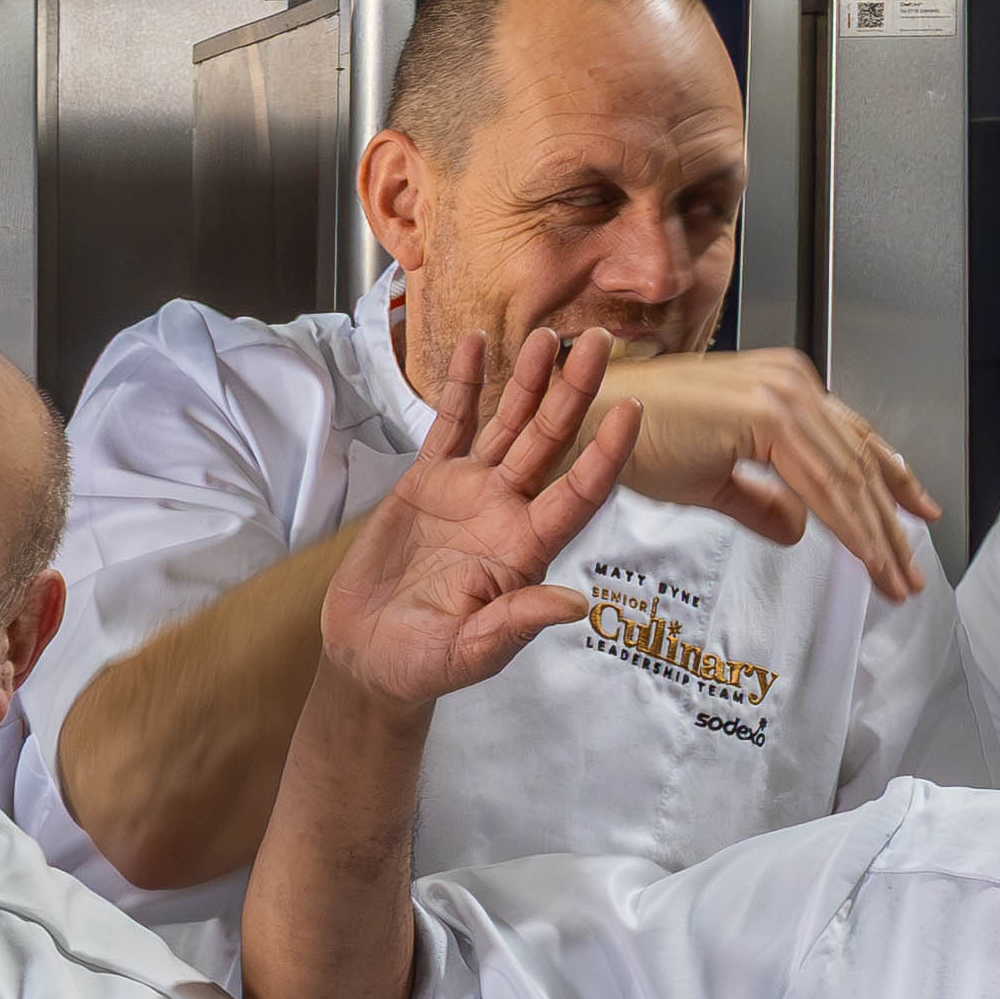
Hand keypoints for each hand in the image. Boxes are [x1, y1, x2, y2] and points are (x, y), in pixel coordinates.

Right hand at [318, 326, 633, 710]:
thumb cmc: (423, 663)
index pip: (577, 494)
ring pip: (508, 424)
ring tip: (546, 335)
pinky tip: (474, 347)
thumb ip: (517, 624)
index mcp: (526, 550)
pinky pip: (450, 426)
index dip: (604, 455)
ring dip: (527, 380)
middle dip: (574, 393)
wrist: (369, 655)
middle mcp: (506, 512)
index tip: (630, 412)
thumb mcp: (470, 654)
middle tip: (597, 343)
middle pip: (551, 442)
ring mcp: (469, 492)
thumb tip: (576, 605)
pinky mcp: (427, 483)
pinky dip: (462, 387)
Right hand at [595, 347, 938, 600]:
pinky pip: (823, 483)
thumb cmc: (629, 443)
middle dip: (890, 522)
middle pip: (858, 461)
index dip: (887, 484)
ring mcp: (781, 394)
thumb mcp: (710, 478)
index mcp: (779, 385)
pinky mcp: (767, 415)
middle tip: (908, 569)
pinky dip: (851, 526)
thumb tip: (797, 528)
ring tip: (894, 578)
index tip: (909, 520)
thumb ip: (759, 500)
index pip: (849, 441)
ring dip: (878, 535)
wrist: (585, 428)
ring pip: (849, 476)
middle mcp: (788, 381)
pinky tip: (868, 557)